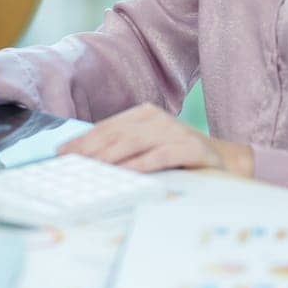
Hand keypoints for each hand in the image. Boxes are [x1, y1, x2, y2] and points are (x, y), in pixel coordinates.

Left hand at [58, 103, 253, 176]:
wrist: (227, 162)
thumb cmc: (179, 157)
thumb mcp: (148, 148)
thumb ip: (122, 150)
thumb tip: (85, 162)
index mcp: (143, 114)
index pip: (105, 127)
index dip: (81, 140)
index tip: (60, 154)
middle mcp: (157, 118)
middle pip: (114, 133)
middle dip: (89, 149)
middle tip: (70, 163)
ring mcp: (174, 131)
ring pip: (133, 142)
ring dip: (109, 156)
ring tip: (91, 167)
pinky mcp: (191, 147)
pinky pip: (160, 155)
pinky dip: (141, 164)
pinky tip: (126, 172)